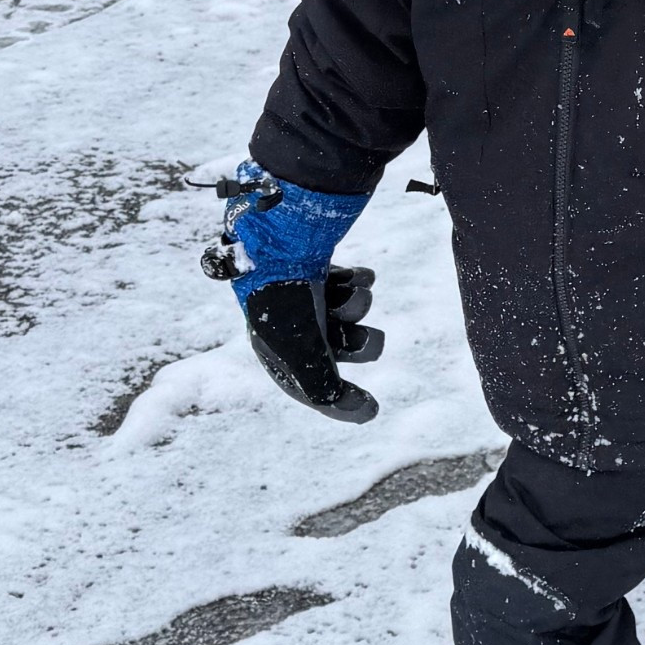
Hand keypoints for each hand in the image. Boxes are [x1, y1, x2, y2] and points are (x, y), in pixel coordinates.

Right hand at [201, 164, 381, 421]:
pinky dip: (358, 283)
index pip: (307, 386)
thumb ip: (325, 387)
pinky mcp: (315, 261)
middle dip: (357, 344)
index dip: (337, 402)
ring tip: (359, 292)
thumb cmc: (287, 294)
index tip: (372, 409)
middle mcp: (286, 318)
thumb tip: (363, 414)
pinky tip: (364, 276)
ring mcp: (301, 289)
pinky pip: (348, 283)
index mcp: (271, 344)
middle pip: (335, 349)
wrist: (282, 230)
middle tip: (373, 338)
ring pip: (346, 314)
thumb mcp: (304, 350)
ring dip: (356, 306)